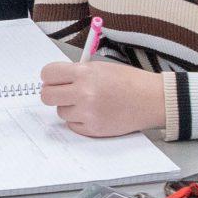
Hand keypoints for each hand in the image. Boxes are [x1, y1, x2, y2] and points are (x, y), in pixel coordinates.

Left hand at [38, 58, 164, 137]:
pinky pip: (72, 125)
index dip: (49, 77)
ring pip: (60, 112)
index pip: (48, 74)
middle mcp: (83, 93)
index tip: (53, 80)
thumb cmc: (128, 81)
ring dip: (70, 108)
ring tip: (88, 102)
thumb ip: (76, 73)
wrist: (151, 99)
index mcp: (84, 74)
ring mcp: (88, 113)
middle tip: (63, 93)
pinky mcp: (93, 129)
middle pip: (47, 96)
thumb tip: (53, 81)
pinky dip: (79, 120)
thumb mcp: (100, 67)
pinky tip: (94, 113)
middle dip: (52, 94)